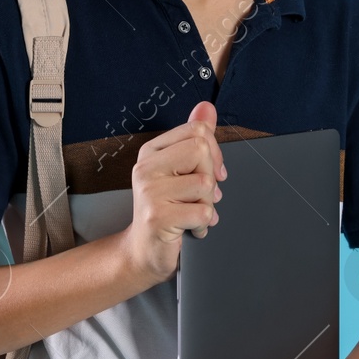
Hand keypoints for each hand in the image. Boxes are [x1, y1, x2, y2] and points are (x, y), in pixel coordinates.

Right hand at [120, 100, 226, 285]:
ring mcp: (149, 192)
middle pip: (201, 151)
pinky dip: (203, 224)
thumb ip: (194, 138)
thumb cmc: (165, 210)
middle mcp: (146, 168)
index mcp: (152, 151)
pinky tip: (190, 228)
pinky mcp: (157, 216)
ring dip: (208, 205)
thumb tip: (207, 108)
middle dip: (211, 178)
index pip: (197, 131)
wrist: (143, 251)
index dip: (215, 152)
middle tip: (200, 197)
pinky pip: (203, 212)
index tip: (213, 172)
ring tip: (192, 213)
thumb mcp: (179, 171)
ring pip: (205, 184)